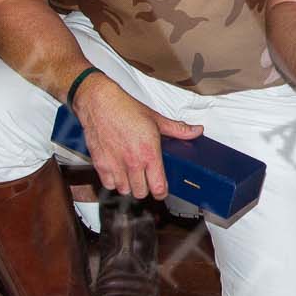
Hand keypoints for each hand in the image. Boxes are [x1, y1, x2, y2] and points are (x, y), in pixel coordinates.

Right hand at [71, 74, 204, 198]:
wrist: (99, 102)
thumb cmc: (125, 109)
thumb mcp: (156, 119)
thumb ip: (177, 129)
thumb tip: (195, 131)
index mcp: (149, 152)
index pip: (158, 187)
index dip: (162, 192)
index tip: (162, 190)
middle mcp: (132, 162)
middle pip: (141, 193)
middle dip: (146, 188)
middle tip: (146, 178)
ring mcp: (115, 165)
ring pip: (125, 191)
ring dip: (129, 185)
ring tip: (132, 174)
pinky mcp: (100, 165)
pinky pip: (109, 185)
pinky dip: (113, 182)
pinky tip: (118, 171)